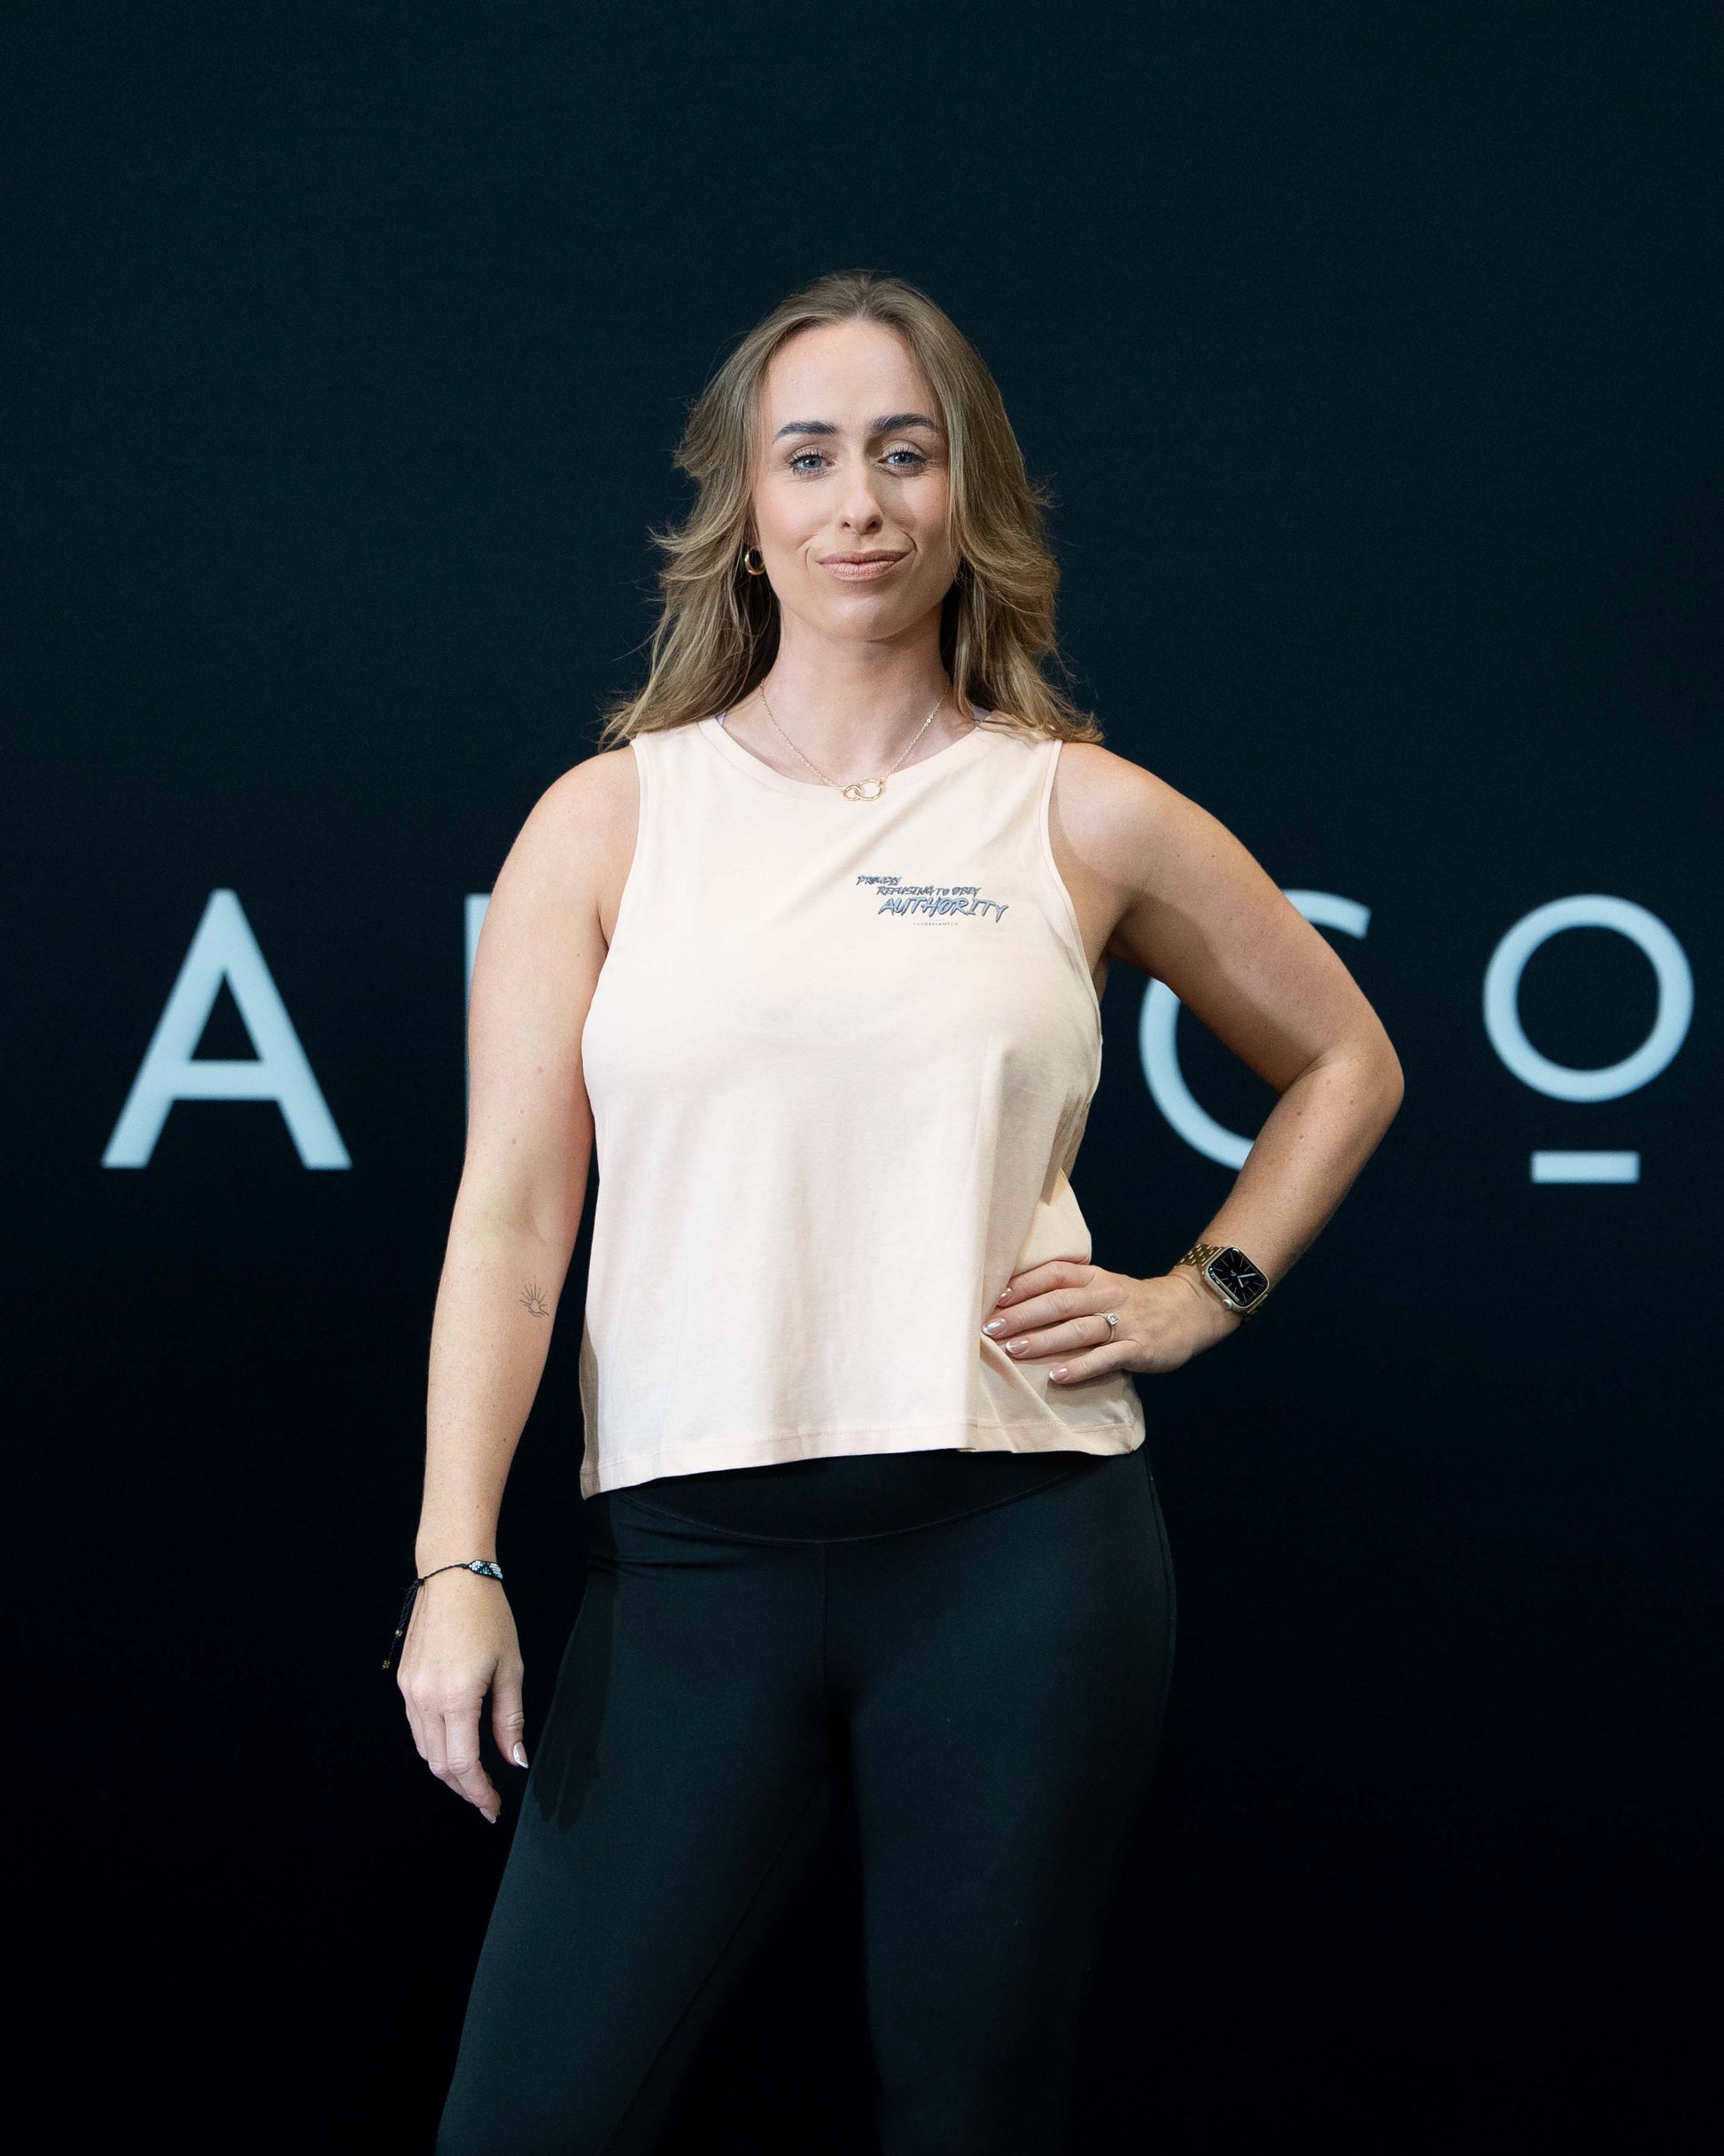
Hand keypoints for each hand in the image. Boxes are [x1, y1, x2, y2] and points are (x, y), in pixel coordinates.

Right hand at [397, 1569, 527, 1824]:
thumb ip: (509, 1719)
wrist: (453, 1576)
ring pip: (425, 1749)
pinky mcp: (404, 1681)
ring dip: (448, 1769)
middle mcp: (425, 1699)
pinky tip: (454, 1745)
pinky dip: (435, 1745)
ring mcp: (410, 1691)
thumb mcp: (510, 1667)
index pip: (463, 1764)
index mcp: (456, 1698)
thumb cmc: (487, 1615)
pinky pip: (417, 1727)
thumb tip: (514, 1760)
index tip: (492, 1807)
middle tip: (486, 1798)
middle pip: (439, 1765)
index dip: (479, 1792)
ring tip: (474, 1777)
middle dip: (464, 1787)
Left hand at [983, 1259, 1241, 1382]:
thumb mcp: (1104, 1286)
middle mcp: (1106, 1296)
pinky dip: (1079, 1367)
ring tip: (1013, 1350)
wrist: (1189, 1309)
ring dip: (1043, 1340)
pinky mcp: (1137, 1348)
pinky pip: (1104, 1358)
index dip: (1024, 1284)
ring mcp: (1123, 1322)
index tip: (993, 1297)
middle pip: (1059, 1302)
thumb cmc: (1135, 1302)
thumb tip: (1017, 1304)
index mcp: (1095, 1278)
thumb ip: (1070, 1292)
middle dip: (1022, 1315)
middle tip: (991, 1328)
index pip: (1054, 1274)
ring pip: (1078, 1330)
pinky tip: (1056, 1376)